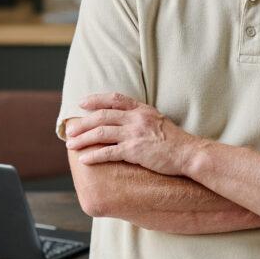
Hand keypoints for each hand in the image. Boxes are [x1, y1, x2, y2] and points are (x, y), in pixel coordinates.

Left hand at [65, 93, 202, 175]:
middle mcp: (136, 118)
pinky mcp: (135, 151)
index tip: (81, 103)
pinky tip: (84, 159)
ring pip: (101, 133)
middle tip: (70, 130)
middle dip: (83, 123)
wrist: (189, 154)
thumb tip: (123, 120)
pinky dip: (94, 155)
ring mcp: (135, 134)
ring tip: (70, 145)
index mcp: (141, 109)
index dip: (95, 99)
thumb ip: (140, 117)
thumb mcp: (157, 120)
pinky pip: (109, 152)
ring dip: (83, 139)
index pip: (114, 98)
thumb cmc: (174, 141)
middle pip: (102, 116)